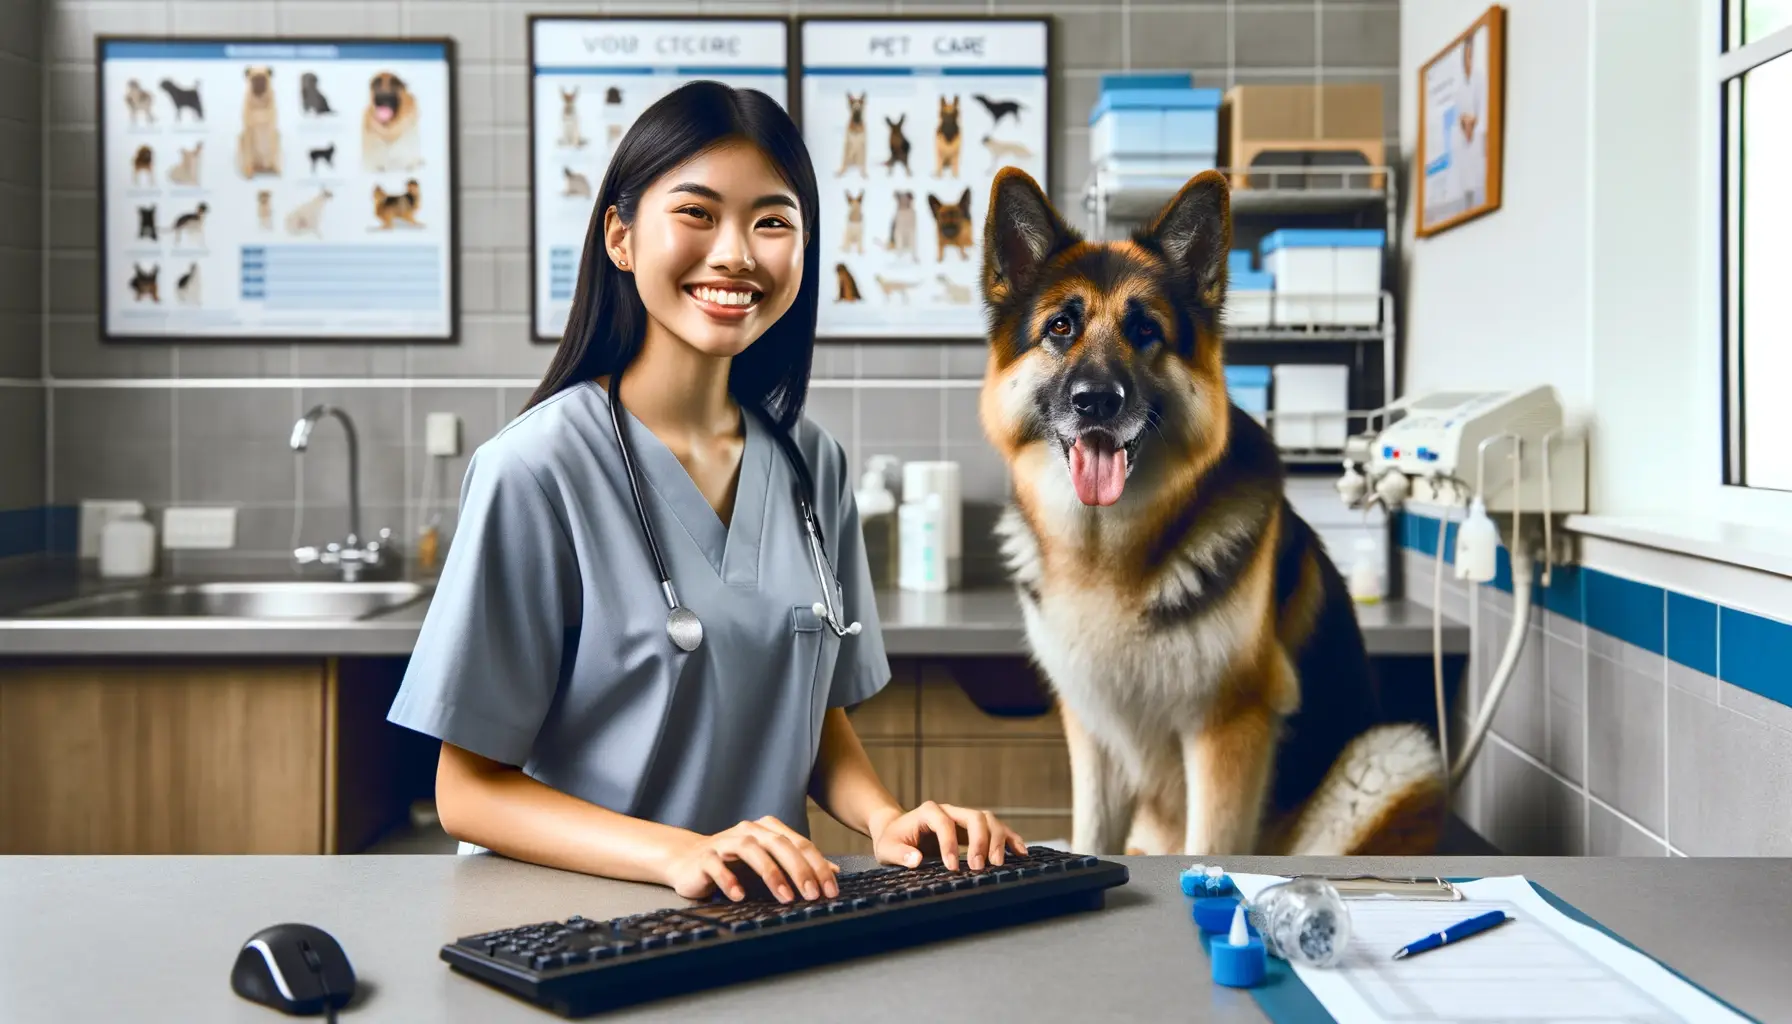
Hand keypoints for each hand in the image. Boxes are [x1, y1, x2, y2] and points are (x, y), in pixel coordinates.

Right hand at [662, 816, 840, 902]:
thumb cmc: (734, 865)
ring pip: (751, 850)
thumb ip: (799, 865)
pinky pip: (717, 865)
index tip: (831, 890)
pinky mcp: (704, 857)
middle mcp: (748, 831)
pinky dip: (729, 879)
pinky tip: (739, 895)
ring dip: (770, 873)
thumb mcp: (770, 863)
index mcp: (768, 830)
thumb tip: (834, 871)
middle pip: (779, 844)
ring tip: (785, 897)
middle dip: (799, 870)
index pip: (800, 843)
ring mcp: (725, 842)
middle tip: (813, 894)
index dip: (818, 866)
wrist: (688, 862)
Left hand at [869, 800, 1026, 870]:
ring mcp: (964, 818)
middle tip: (980, 867)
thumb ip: (900, 854)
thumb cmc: (893, 841)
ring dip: (998, 840)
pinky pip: (997, 828)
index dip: (949, 844)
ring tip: (998, 864)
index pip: (944, 823)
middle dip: (981, 841)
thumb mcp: (888, 849)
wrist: (898, 831)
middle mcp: (950, 810)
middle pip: (975, 817)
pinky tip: (1021, 852)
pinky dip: (1011, 839)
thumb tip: (916, 860)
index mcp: (928, 812)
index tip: (951, 868)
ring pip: (989, 820)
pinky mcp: (974, 829)